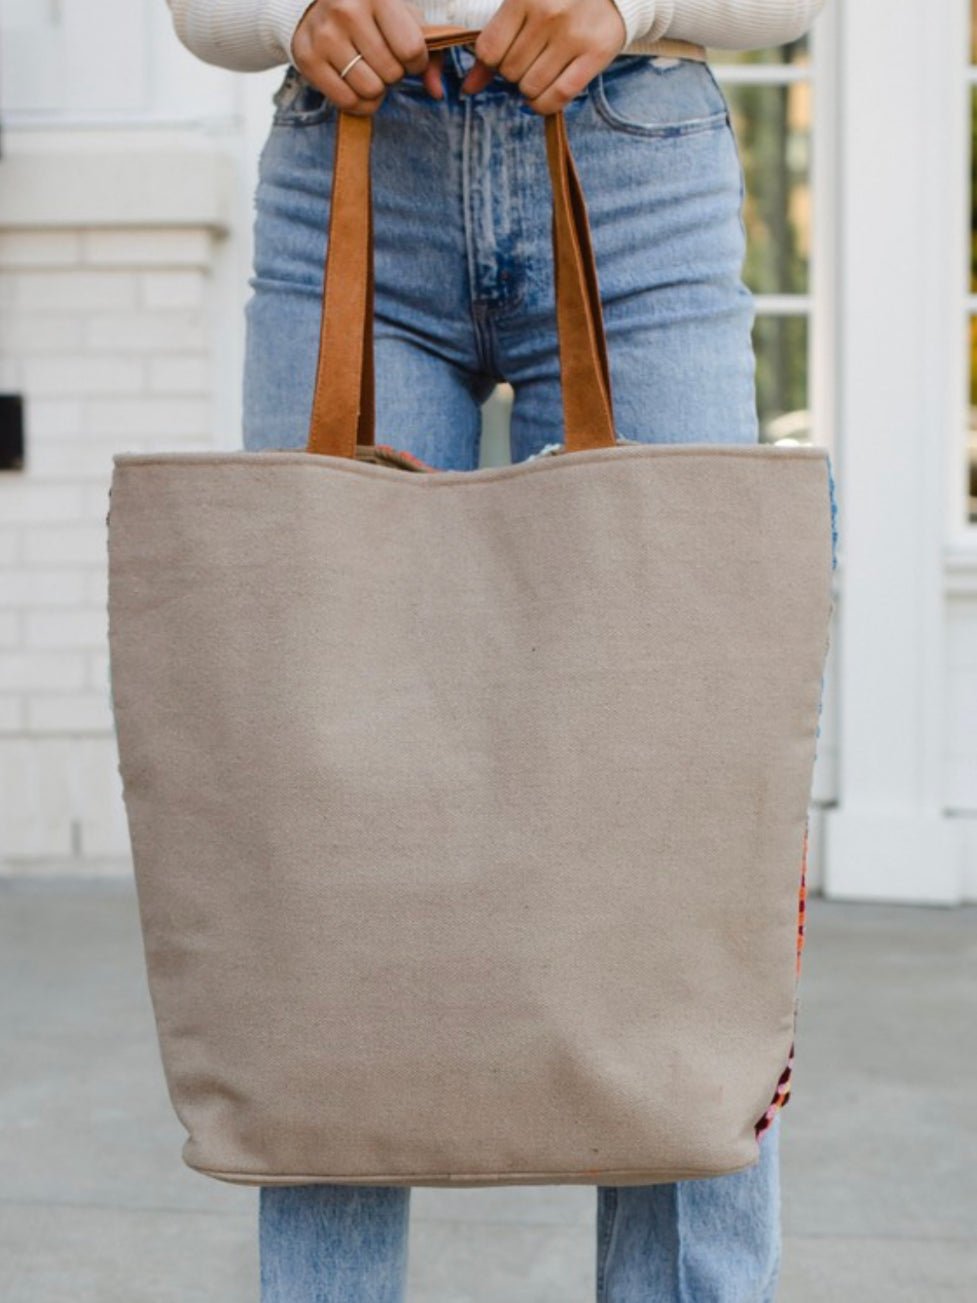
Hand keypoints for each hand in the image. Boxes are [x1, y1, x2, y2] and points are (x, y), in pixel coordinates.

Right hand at [292, 0, 443, 115]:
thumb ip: (430, 53)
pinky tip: (357, 86)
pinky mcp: (307, 58)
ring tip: (370, 72)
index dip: (417, 62)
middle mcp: (347, 10)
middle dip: (394, 75)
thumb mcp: (403, 18)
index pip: (412, 49)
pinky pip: (346, 102)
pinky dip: (359, 103)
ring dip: (377, 90)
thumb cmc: (370, 14)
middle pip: (391, 73)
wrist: (316, 4)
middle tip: (384, 62)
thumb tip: (437, 92)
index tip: (408, 56)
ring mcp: (324, 35)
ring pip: (370, 90)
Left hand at [459, 0, 627, 114]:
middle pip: (510, 71)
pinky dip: (543, 105)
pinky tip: (541, 97)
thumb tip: (468, 89)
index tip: (504, 54)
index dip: (491, 62)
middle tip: (527, 61)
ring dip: (528, 90)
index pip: (489, 50)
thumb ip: (494, 43)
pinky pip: (558, 97)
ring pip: (530, 88)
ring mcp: (574, 35)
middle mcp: (549, 14)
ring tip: (537, 73)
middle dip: (512, 74)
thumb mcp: (522, 8)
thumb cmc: (558, 1)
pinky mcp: (595, 54)